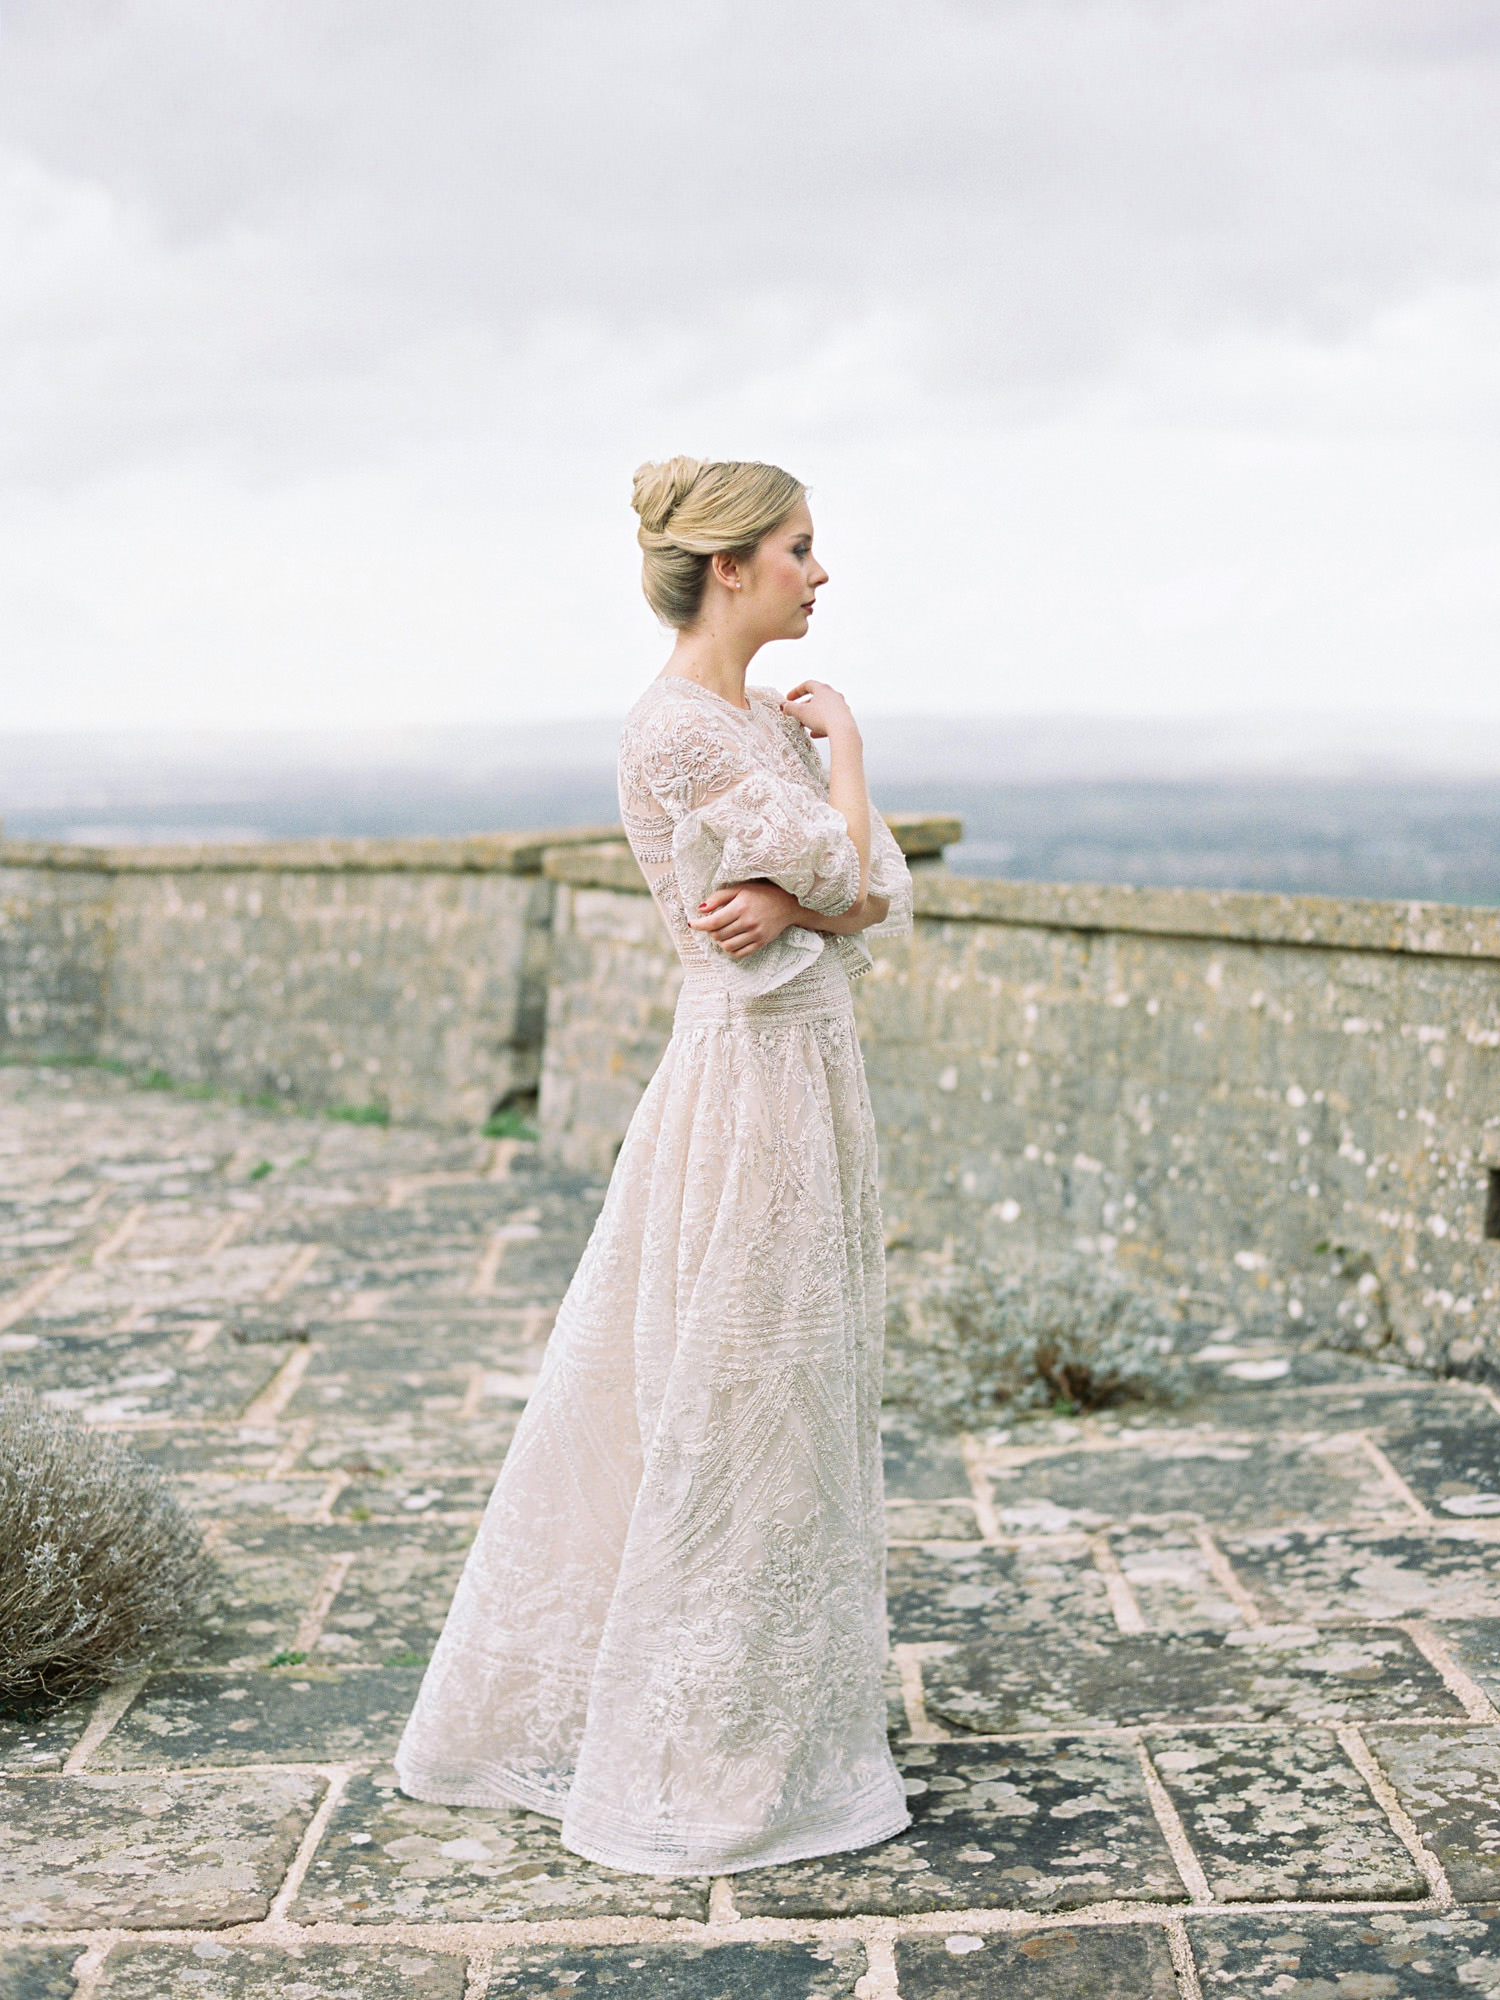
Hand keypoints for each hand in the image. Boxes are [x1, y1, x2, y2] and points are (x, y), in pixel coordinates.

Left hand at [686, 880, 800, 957]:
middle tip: (711, 924)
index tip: (692, 923)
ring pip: (727, 946)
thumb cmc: (761, 893)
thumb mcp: (740, 889)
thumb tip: (700, 909)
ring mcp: (756, 934)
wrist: (788, 904)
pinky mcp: (761, 943)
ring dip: (719, 941)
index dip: (699, 924)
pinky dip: (729, 949)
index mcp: (741, 907)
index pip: (713, 921)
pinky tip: (729, 941)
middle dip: (710, 931)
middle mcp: (748, 922)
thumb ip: (719, 897)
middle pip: (718, 935)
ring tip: (720, 932)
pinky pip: (739, 953)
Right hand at [781, 679, 858, 742]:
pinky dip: (821, 725)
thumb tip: (784, 706)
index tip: (789, 698)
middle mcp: (834, 696)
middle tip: (796, 712)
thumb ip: (790, 708)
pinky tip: (815, 733)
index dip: (796, 691)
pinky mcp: (845, 719)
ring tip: (804, 723)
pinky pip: (830, 720)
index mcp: (823, 689)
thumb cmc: (824, 718)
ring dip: (812, 716)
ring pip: (823, 709)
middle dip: (804, 705)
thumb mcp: (801, 712)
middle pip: (816, 698)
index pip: (807, 685)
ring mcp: (841, 707)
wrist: (842, 731)